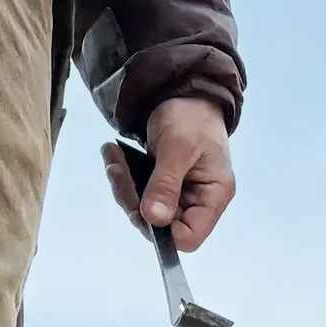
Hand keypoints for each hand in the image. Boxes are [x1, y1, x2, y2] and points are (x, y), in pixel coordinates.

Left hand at [105, 97, 235, 252]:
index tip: (141, 208)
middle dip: (134, 200)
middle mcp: (198, 200)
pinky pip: (139, 192)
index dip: (162, 231)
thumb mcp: (178, 147)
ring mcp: (179, 193)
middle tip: (117, 170)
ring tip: (112, 156)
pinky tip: (114, 155)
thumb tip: (154, 219)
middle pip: (161, 225)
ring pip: (144, 210)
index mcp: (213, 196)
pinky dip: (124, 176)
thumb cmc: (191, 116)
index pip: (189, 236)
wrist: (184, 90)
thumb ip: (166, 184)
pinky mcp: (162, 183)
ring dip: (124, 186)